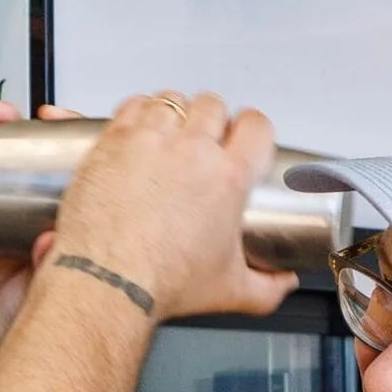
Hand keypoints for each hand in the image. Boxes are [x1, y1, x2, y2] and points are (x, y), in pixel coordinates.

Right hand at [0, 97, 82, 370]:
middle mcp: (17, 213)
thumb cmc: (44, 324)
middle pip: (8, 153)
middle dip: (0, 122)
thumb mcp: (68, 278)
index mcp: (56, 215)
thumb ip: (62, 257)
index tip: (52, 116)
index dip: (54, 133)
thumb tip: (53, 237)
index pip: (58, 161)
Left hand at [51, 91, 296, 322]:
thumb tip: (283, 282)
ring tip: (169, 135)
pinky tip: (139, 131)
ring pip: (172, 100)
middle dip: (211, 119)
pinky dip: (139, 112)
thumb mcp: (229, 291)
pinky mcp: (113, 141)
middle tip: (203, 141)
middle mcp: (191, 150)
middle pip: (212, 104)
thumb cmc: (161, 282)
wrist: (107, 282)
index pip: (256, 125)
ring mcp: (150, 140)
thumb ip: (267, 287)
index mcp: (228, 178)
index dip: (253, 128)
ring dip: (175, 113)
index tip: (244, 138)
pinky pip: (133, 105)